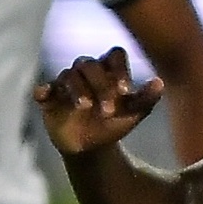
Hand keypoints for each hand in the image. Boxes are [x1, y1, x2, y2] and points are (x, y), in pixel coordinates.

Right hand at [35, 47, 163, 153]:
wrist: (91, 147)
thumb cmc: (114, 125)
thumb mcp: (133, 115)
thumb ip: (146, 99)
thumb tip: (159, 82)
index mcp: (109, 71)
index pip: (114, 56)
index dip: (119, 69)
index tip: (125, 91)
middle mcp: (86, 73)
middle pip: (90, 64)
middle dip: (100, 85)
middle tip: (108, 110)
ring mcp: (66, 83)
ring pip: (68, 74)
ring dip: (78, 89)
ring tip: (86, 107)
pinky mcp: (48, 97)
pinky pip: (43, 88)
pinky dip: (43, 90)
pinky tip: (45, 95)